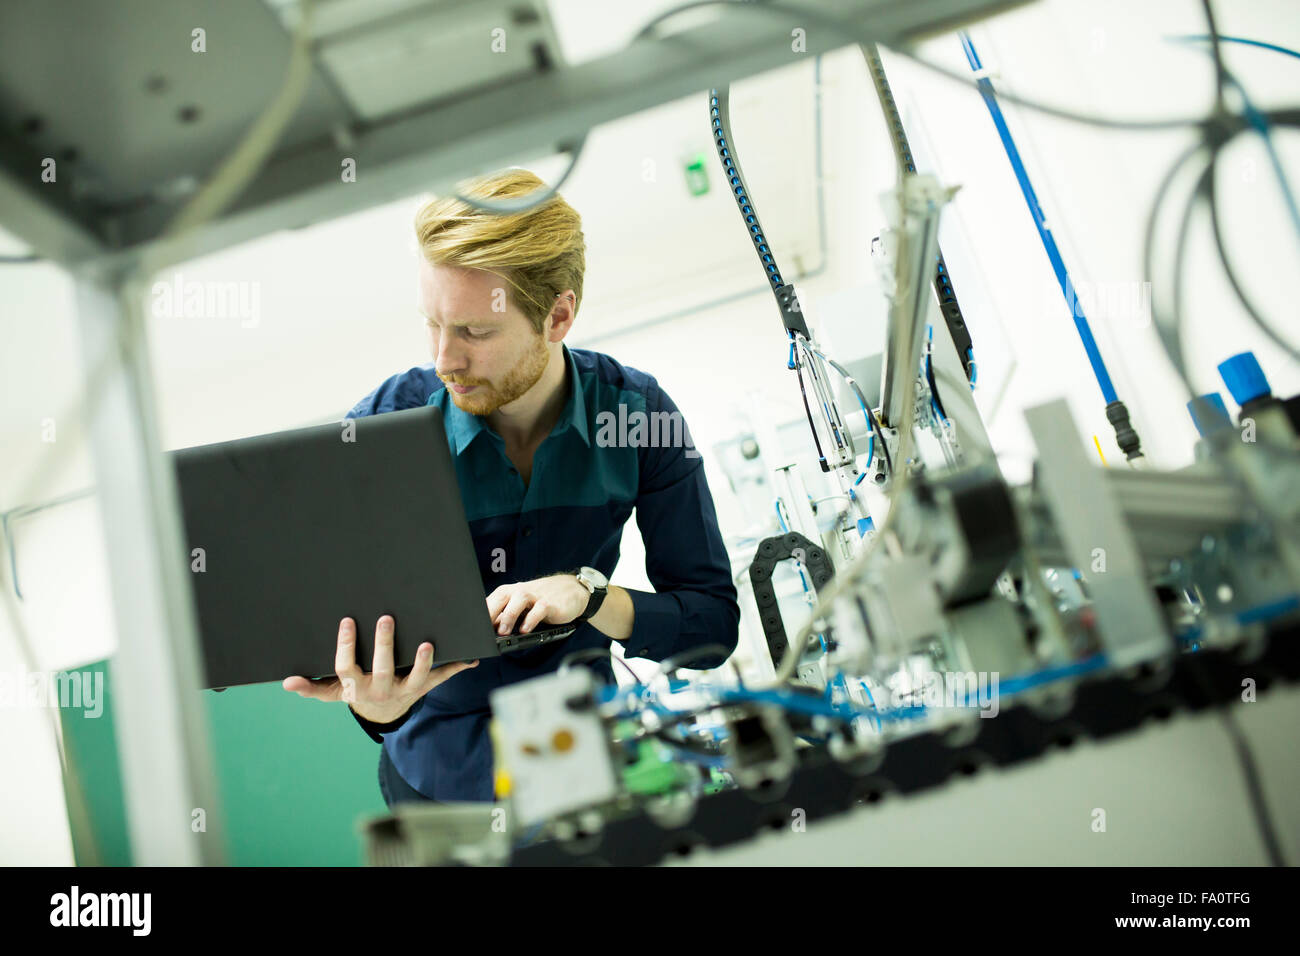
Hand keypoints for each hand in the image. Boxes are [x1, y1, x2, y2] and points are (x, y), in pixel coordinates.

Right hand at [281, 615, 477, 723]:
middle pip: (383, 668)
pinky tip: (471, 658)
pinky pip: (441, 679)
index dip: (347, 646)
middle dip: (385, 645)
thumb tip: (287, 683)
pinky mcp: (424, 687)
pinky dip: (457, 668)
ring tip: (427, 644)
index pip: (348, 667)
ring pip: (416, 677)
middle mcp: (382, 688)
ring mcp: (405, 689)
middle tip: (387, 619)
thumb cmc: (357, 693)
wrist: (383, 714)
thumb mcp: (334, 693)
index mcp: (358, 686)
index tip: (348, 622)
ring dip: (423, 662)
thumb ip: (313, 687)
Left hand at [487, 574, 587, 635]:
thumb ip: (506, 617)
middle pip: (501, 597)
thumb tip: (488, 632)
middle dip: (491, 612)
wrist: (572, 591)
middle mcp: (520, 591)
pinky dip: (531, 620)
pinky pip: (539, 609)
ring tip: (504, 632)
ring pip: (519, 600)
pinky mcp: (550, 603)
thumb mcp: (522, 608)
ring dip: (509, 616)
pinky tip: (526, 630)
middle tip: (484, 629)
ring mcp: (536, 596)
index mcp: (510, 592)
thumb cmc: (543, 599)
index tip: (473, 628)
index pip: (491, 600)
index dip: (481, 613)